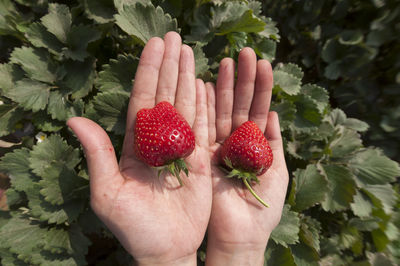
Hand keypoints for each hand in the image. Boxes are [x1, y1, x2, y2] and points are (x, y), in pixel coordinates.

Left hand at [67, 32, 211, 265]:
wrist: (165, 248)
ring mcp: (181, 148)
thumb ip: (97, 154)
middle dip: (168, 65)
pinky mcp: (200, 159)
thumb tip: (74, 120)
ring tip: (188, 51)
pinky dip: (205, 103)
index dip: (147, 71)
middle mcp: (158, 141)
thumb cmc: (133, 226)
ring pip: (185, 104)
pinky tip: (206, 83)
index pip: (142, 99)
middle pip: (164, 95)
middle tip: (174, 37)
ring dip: (187, 77)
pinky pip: (204, 125)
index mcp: (135, 144)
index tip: (154, 45)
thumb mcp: (108, 192)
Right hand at [205, 48, 288, 264]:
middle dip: (242, 79)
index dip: (260, 87)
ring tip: (226, 60)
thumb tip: (275, 114)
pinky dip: (203, 106)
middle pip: (239, 105)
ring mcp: (216, 147)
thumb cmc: (262, 209)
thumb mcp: (276, 172)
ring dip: (223, 86)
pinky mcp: (199, 156)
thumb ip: (274, 143)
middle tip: (244, 51)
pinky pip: (202, 127)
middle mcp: (234, 142)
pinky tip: (203, 83)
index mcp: (253, 145)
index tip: (262, 63)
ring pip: (220, 112)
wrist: (238, 235)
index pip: (257, 110)